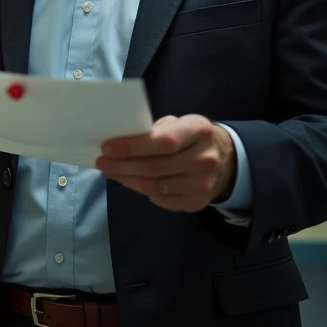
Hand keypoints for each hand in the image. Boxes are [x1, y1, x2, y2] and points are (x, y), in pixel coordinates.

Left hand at [95, 115, 236, 212]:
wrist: (224, 160)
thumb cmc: (190, 137)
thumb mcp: (178, 123)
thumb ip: (153, 130)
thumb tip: (118, 142)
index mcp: (199, 130)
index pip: (162, 141)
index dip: (132, 147)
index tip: (107, 148)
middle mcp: (205, 158)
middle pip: (155, 167)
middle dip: (122, 166)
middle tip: (102, 163)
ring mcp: (203, 183)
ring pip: (155, 187)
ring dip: (127, 180)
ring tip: (111, 172)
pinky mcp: (197, 202)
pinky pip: (161, 199)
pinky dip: (142, 191)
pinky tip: (131, 182)